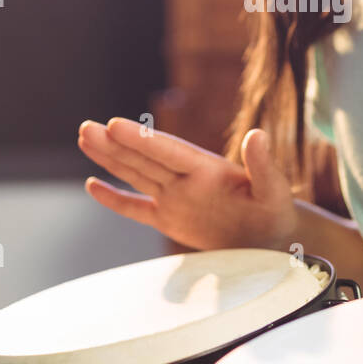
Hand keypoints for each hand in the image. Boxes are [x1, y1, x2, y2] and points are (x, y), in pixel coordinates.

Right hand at [77, 118, 297, 252]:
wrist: (274, 239)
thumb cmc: (277, 212)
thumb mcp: (275, 190)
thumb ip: (264, 165)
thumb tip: (258, 134)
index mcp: (206, 169)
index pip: (167, 151)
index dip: (141, 139)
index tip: (116, 124)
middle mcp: (185, 179)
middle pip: (144, 158)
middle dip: (115, 144)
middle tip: (87, 127)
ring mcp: (175, 198)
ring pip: (135, 175)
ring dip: (110, 158)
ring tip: (85, 137)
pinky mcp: (171, 220)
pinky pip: (136, 208)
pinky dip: (115, 199)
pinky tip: (92, 185)